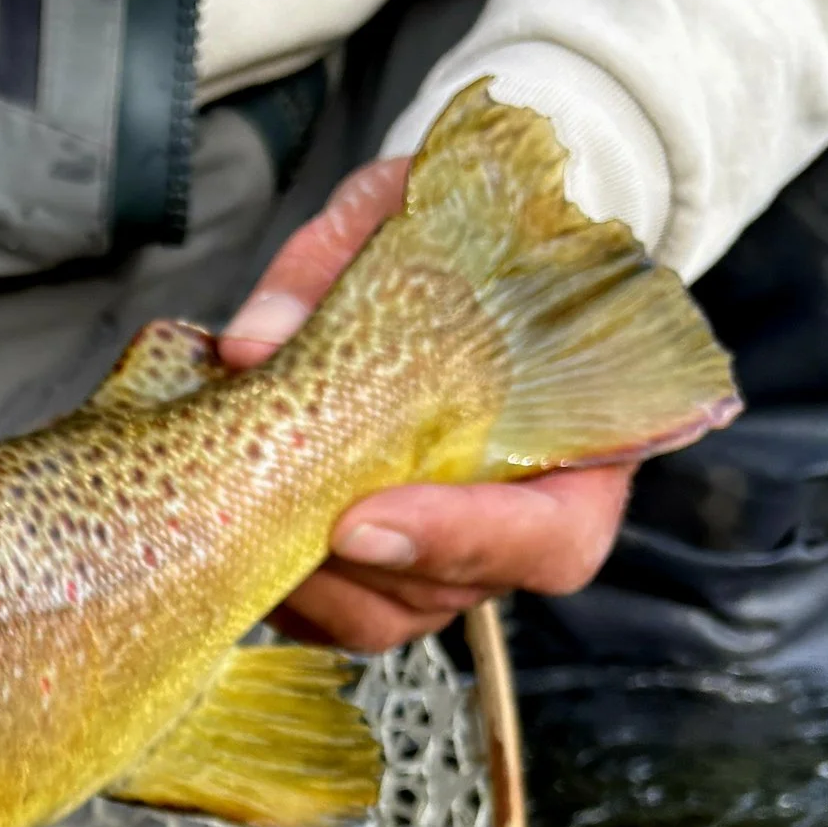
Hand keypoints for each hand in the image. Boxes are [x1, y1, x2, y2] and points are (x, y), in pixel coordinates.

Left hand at [219, 155, 631, 652]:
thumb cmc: (471, 235)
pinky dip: (289, 593)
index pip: (550, 538)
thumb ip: (340, 261)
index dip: (459, 541)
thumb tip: (251, 344)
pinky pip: (342, 611)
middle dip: (356, 570)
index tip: (359, 523)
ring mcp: (459, 549)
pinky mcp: (395, 562)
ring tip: (244, 523)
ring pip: (391, 614)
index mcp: (585, 442)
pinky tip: (242, 540)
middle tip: (270, 519)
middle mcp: (527, 513)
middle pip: (455, 590)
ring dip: (313, 589)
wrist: (474, 250)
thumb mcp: (411, 212)